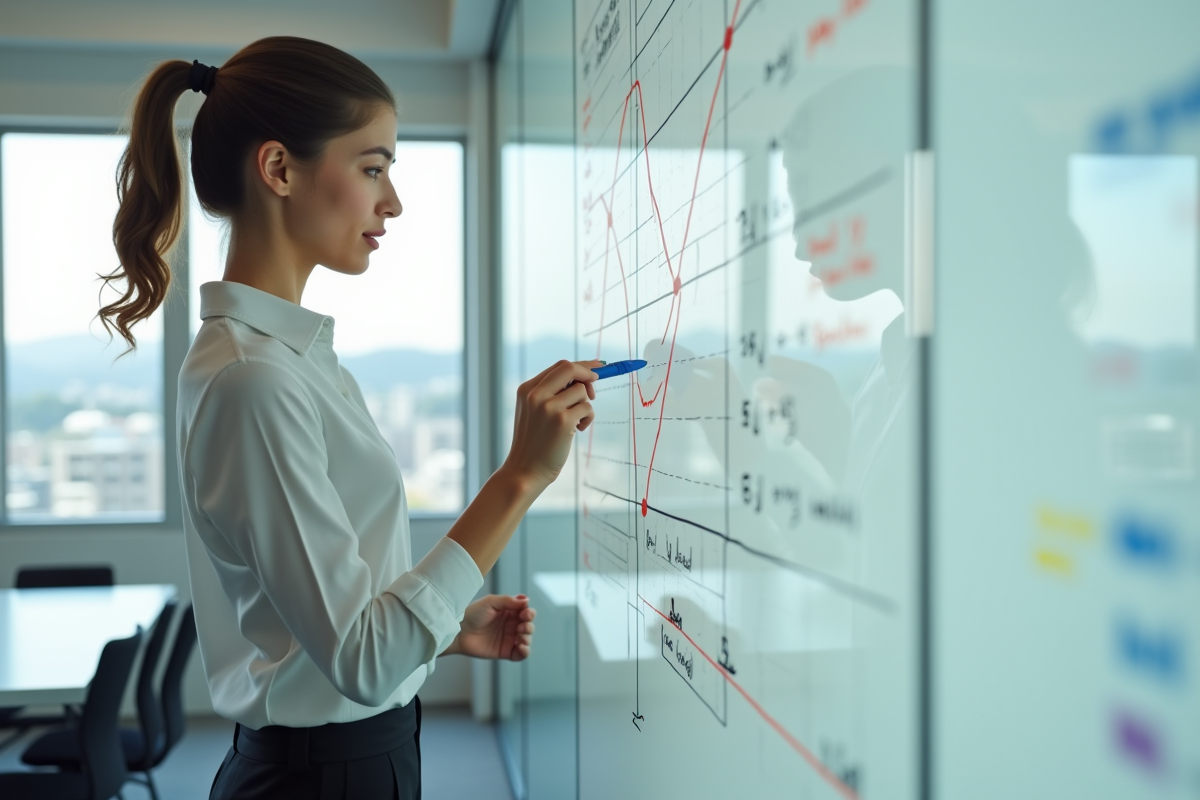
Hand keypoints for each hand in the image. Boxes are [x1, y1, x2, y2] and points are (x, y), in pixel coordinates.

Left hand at [445, 594, 535, 660]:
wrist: (459, 632)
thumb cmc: (472, 614)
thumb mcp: (491, 602)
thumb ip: (508, 601)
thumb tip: (526, 601)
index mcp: (508, 612)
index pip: (526, 611)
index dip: (529, 612)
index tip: (525, 613)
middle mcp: (510, 625)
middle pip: (529, 625)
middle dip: (529, 625)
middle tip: (522, 625)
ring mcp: (508, 639)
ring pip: (527, 639)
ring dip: (528, 637)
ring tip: (520, 636)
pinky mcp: (505, 652)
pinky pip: (521, 654)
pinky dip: (525, 651)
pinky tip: (521, 647)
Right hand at [503, 360, 601, 489]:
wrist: (525, 470)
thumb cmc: (534, 442)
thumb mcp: (534, 411)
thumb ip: (552, 393)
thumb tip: (585, 377)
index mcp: (526, 389)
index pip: (559, 366)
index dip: (581, 366)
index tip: (596, 367)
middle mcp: (535, 395)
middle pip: (570, 368)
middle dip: (588, 374)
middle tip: (593, 391)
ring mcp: (548, 407)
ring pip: (581, 391)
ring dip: (584, 405)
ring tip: (575, 422)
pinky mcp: (563, 421)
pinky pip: (587, 408)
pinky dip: (587, 418)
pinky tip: (577, 431)